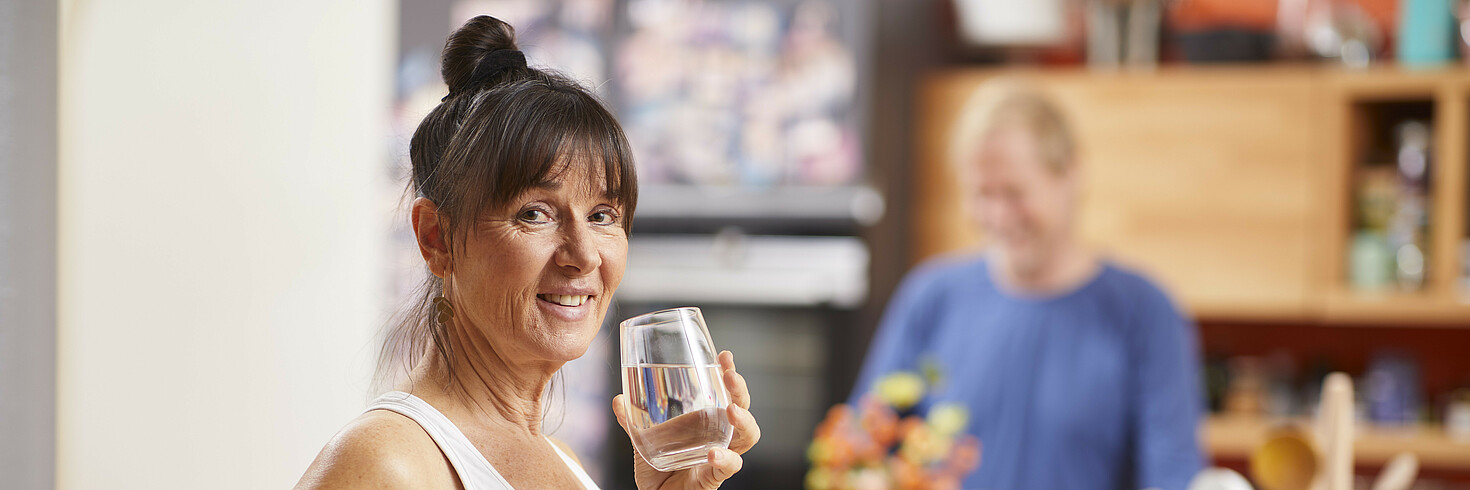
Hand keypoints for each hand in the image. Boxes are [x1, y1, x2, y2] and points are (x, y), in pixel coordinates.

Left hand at [612, 350, 761, 489]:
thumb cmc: (658, 471)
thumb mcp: (643, 442)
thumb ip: (632, 422)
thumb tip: (617, 399)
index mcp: (706, 421)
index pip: (725, 392)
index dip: (729, 373)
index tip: (724, 356)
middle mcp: (719, 435)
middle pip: (742, 408)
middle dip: (739, 390)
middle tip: (730, 377)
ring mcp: (721, 455)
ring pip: (747, 436)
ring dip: (744, 420)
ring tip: (731, 410)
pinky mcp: (715, 476)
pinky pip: (729, 466)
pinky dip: (725, 458)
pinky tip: (714, 453)